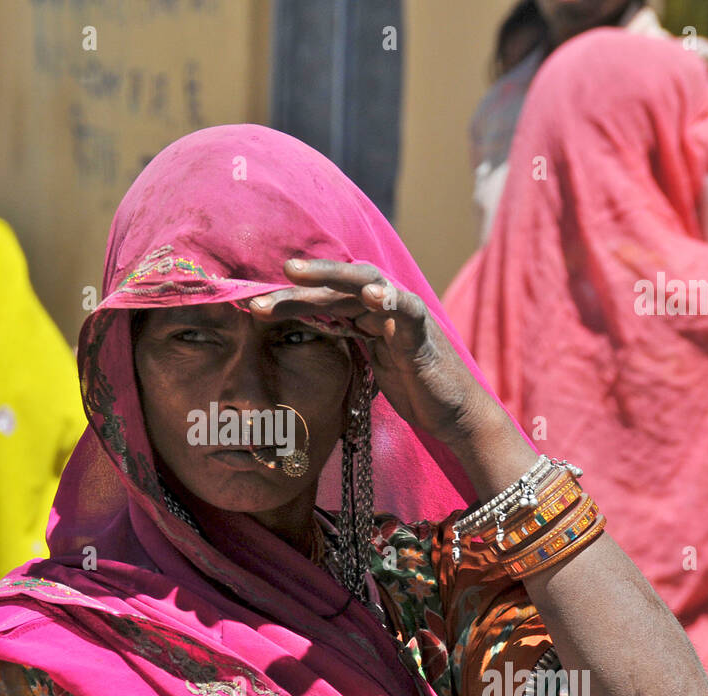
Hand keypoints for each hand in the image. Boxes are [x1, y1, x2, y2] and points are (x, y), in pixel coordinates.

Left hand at [246, 259, 494, 448]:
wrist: (453, 412)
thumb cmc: (411, 388)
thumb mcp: (366, 364)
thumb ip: (342, 343)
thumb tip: (303, 339)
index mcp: (364, 314)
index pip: (322, 299)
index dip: (290, 299)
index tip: (254, 304)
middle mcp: (381, 305)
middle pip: (335, 286)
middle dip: (299, 284)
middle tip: (263, 284)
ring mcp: (402, 312)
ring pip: (363, 284)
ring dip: (328, 277)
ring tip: (294, 271)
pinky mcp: (422, 329)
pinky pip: (405, 309)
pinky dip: (390, 299)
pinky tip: (372, 294)